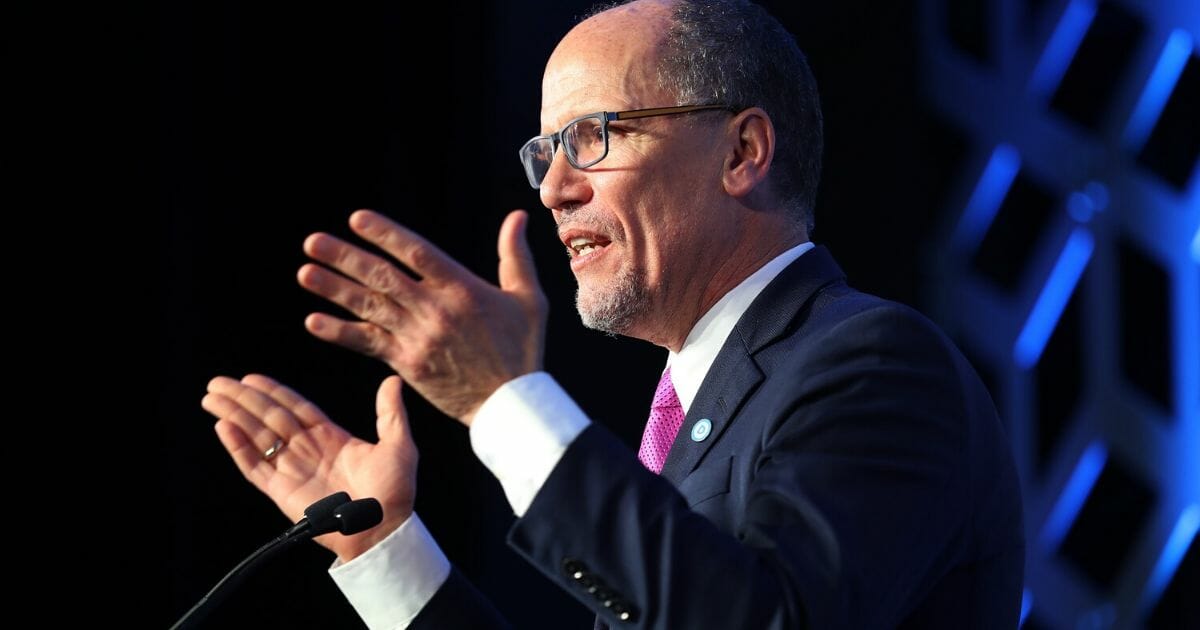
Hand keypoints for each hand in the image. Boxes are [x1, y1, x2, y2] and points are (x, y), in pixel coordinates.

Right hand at [201, 373, 416, 561]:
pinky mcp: (281, 491)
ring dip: (233, 416)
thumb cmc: (395, 491)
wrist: (383, 529)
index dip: (272, 391)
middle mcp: (307, 450)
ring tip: (211, 398)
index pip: (294, 407)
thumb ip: (390, 413)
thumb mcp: (399, 445)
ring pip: (256, 437)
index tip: (250, 377)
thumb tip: (393, 381)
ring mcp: (292, 469)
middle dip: (243, 399)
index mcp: (330, 437)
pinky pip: (254, 466)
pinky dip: (238, 447)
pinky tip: (223, 427)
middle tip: (218, 382)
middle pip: (268, 417)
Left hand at [297, 209, 547, 423]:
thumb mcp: (529, 298)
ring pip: (370, 307)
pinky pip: (368, 343)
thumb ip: (515, 256)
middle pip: (382, 277)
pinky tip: (314, 321)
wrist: (511, 404)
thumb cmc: (522, 349)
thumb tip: (517, 215)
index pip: (416, 253)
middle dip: (345, 258)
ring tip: (305, 272)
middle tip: (312, 242)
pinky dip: (340, 333)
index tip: (356, 219)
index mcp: (462, 289)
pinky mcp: (408, 363)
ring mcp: (418, 338)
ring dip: (334, 289)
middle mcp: (435, 310)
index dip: (385, 234)